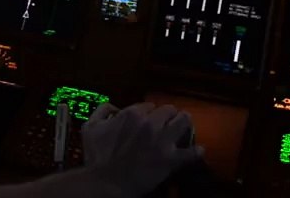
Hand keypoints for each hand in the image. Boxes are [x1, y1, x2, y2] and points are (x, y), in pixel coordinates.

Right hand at [81, 102, 203, 196]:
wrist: (106, 183)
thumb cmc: (97, 158)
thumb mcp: (90, 128)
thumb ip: (101, 111)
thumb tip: (113, 107)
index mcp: (131, 114)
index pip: (149, 106)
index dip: (149, 113)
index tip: (149, 119)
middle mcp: (150, 123)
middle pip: (168, 110)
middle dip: (168, 115)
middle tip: (168, 122)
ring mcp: (163, 141)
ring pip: (184, 122)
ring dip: (184, 124)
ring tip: (185, 127)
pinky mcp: (171, 159)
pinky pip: (191, 153)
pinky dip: (196, 152)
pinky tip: (199, 151)